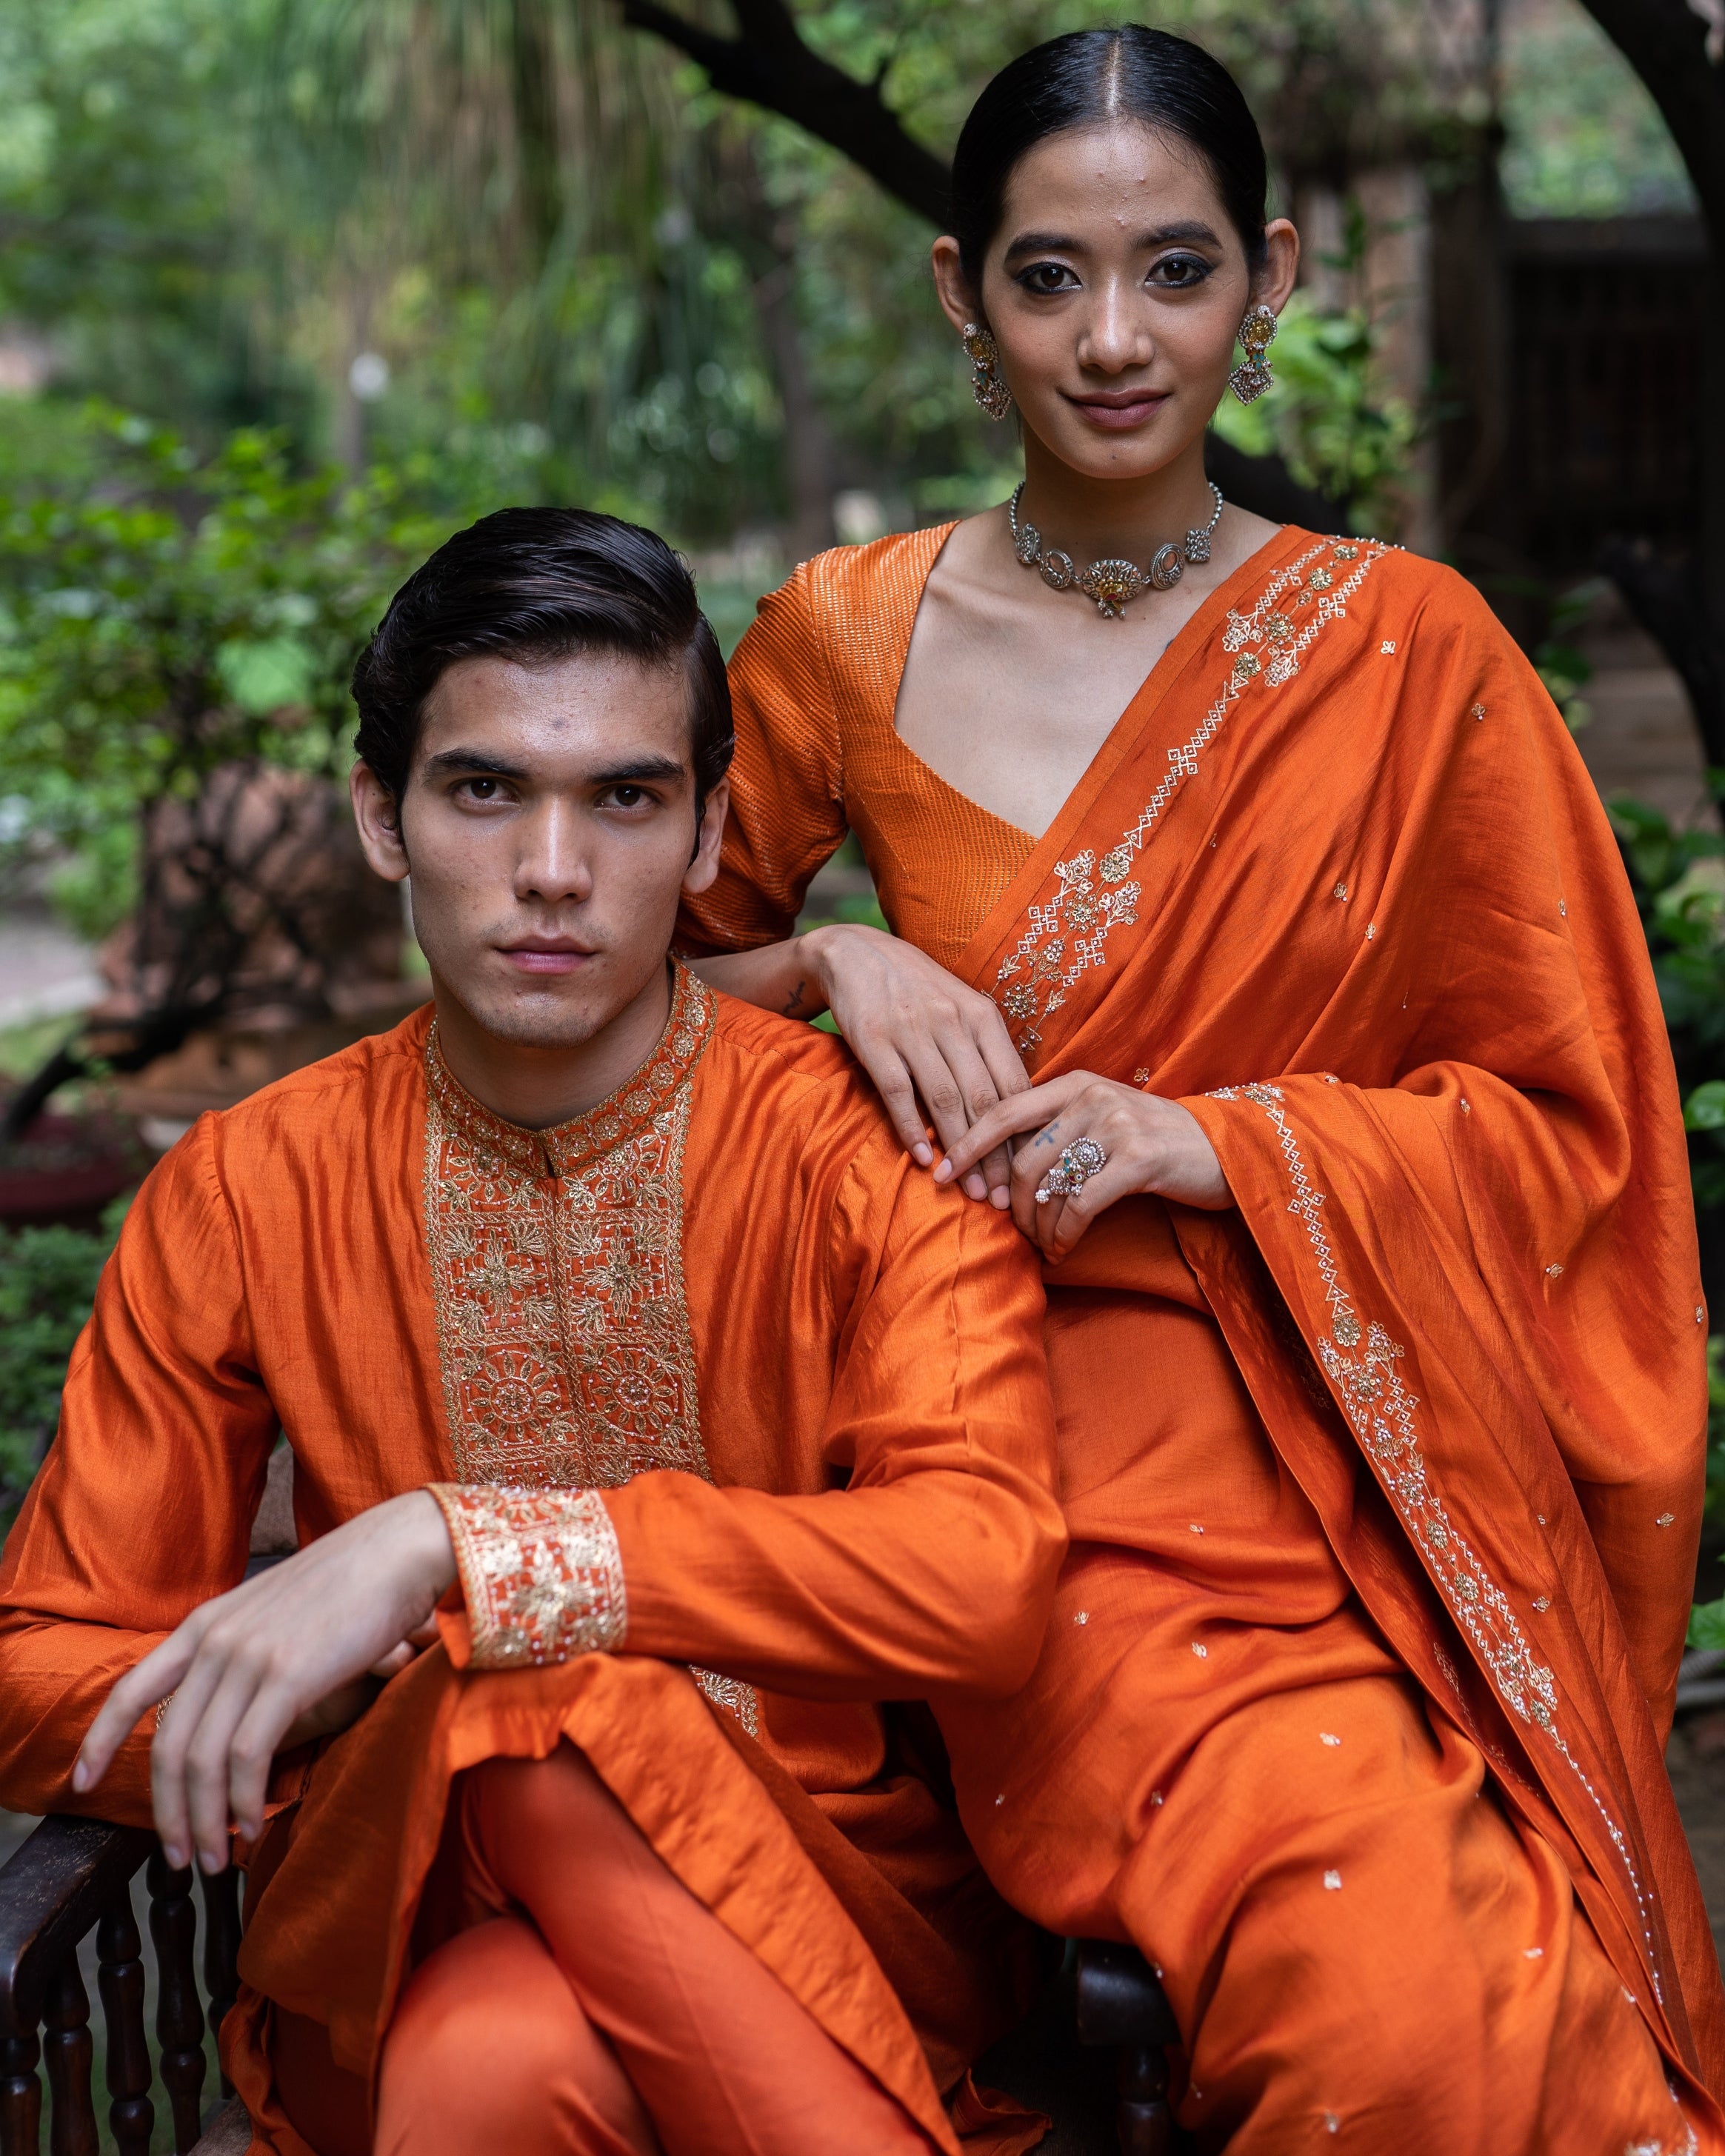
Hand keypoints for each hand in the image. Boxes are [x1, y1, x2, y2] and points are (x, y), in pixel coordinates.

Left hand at [74, 1490, 456, 1872]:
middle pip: (168, 1745)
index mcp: (206, 1623)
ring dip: (204, 1822)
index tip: (83, 1784)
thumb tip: (230, 1715)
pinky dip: (242, 1803)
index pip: (131, 1689)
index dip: (100, 1741)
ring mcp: (249, 1657)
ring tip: (215, 1859)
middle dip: (167, 1813)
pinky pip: (246, 1757)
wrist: (399, 1549)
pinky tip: (252, 1826)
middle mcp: (216, 1640)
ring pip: (202, 1761)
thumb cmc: (350, 1583)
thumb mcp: (273, 1611)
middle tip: (179, 1859)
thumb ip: (242, 1654)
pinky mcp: (288, 1675)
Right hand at [805, 923, 1028, 1202]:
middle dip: (997, 1156)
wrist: (856, 954)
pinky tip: (923, 1159)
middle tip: (1004, 1200)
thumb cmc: (918, 990)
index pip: (1012, 1084)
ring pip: (945, 1100)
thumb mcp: (962, 1009)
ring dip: (961, 1152)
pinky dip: (912, 1128)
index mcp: (982, 1016)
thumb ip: (988, 1052)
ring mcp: (912, 1030)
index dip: (1024, 1134)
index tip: (1031, 1175)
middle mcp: (952, 1022)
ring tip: (970, 1192)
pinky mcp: (874, 1039)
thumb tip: (1019, 1109)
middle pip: (984, 1099)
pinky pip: (897, 1092)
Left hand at [935, 1070, 1230, 1258]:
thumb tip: (999, 1163)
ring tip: (1042, 1245)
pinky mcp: (1138, 1158)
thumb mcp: (1104, 1118)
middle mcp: (1091, 1096)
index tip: (939, 1173)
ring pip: (1047, 1184)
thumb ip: (1058, 1127)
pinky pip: (1080, 1204)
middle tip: (1009, 1229)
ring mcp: (1115, 1124)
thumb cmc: (1157, 1141)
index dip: (967, 1144)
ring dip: (1037, 1226)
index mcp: (1074, 1083)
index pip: (1003, 1110)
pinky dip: (1064, 1234)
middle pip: (1021, 1157)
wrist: (1227, 1149)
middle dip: (1007, 1202)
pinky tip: (1064, 1250)